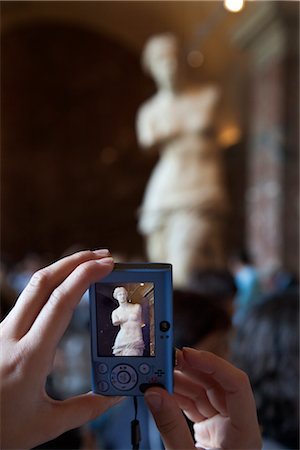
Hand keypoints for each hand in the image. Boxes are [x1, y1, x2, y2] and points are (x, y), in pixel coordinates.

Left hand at [0, 249, 122, 449]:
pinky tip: (65, 289)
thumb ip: (86, 408)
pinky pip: (27, 300)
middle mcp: (11, 336)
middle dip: (75, 260)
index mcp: (29, 357)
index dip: (85, 276)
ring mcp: (2, 331)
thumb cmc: (0, 431)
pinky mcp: (0, 332)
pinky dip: (51, 285)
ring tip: (88, 265)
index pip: (60, 302)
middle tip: (103, 255)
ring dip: (62, 269)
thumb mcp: (46, 425)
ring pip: (32, 287)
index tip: (107, 264)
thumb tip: (116, 394)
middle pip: (43, 281)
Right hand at [145, 348, 261, 449]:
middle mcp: (236, 424)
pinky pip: (195, 405)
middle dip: (190, 370)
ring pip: (204, 392)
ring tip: (158, 375)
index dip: (213, 364)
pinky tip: (162, 391)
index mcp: (244, 432)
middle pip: (217, 384)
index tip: (188, 355)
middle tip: (165, 361)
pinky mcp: (211, 430)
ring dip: (181, 381)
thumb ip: (170, 427)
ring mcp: (224, 427)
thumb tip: (153, 393)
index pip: (236, 385)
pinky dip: (178, 396)